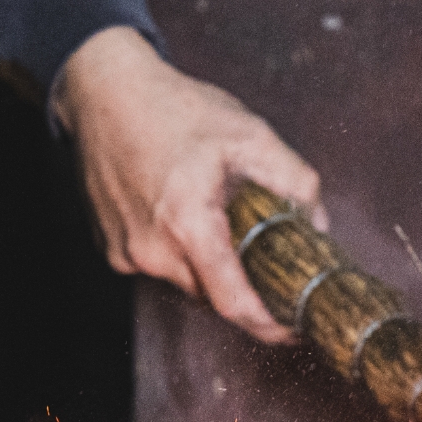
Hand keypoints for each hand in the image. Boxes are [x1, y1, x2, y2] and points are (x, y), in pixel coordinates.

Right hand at [55, 26, 325, 343]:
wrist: (104, 93)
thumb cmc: (172, 108)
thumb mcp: (248, 133)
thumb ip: (293, 179)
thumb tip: (317, 222)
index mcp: (188, 223)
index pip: (232, 302)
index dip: (267, 324)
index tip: (291, 328)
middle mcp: (152, 249)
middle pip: (211, 296)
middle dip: (241, 285)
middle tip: (264, 258)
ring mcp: (126, 253)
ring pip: (184, 283)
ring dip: (208, 266)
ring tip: (217, 220)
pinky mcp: (111, 250)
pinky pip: (158, 268)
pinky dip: (178, 253)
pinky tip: (180, 213)